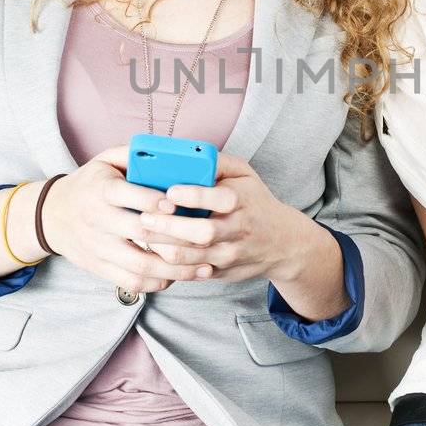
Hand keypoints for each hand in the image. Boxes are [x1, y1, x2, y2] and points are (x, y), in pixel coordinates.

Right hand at [40, 145, 188, 293]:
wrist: (51, 215)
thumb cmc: (90, 184)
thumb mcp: (104, 160)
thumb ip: (132, 155)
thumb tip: (169, 152)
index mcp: (101, 190)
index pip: (132, 197)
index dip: (160, 203)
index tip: (182, 206)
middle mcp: (97, 220)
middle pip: (143, 234)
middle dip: (179, 238)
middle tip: (207, 239)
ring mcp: (97, 247)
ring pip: (140, 264)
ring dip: (176, 268)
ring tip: (202, 267)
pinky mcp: (98, 267)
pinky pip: (131, 282)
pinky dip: (157, 283)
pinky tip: (176, 277)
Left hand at [133, 151, 293, 282]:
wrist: (282, 243)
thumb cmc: (255, 202)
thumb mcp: (245, 175)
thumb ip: (217, 162)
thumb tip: (187, 154)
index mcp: (243, 201)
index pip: (220, 199)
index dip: (194, 196)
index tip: (170, 191)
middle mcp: (238, 230)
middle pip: (203, 232)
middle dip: (171, 226)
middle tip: (145, 217)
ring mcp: (229, 254)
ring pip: (193, 256)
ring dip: (164, 247)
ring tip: (143, 234)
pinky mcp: (221, 272)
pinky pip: (191, 272)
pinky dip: (170, 264)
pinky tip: (155, 251)